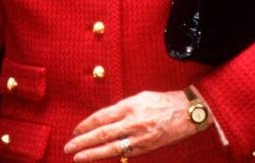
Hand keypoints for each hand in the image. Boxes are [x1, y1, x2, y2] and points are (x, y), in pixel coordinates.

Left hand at [63, 90, 196, 160]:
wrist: (187, 113)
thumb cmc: (162, 102)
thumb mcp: (139, 98)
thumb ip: (121, 108)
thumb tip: (104, 118)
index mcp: (129, 106)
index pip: (101, 117)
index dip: (85, 125)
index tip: (75, 131)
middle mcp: (132, 122)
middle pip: (102, 134)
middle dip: (82, 141)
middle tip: (68, 147)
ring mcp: (139, 137)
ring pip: (110, 148)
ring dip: (92, 153)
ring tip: (77, 157)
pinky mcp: (146, 148)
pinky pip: (124, 153)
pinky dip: (110, 155)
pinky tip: (99, 158)